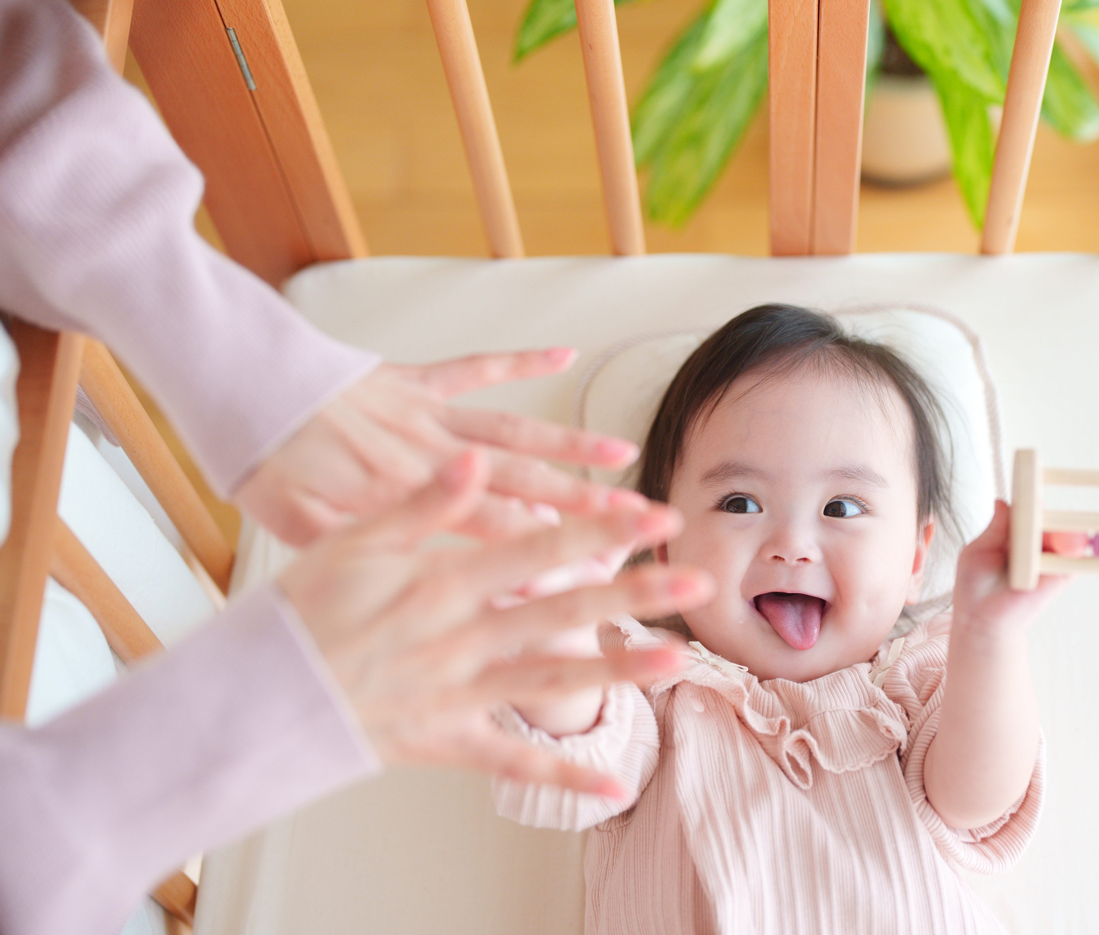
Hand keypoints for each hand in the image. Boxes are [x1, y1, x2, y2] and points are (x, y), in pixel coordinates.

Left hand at [238, 350, 643, 545]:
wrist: (239, 385)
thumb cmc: (265, 465)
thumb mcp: (298, 528)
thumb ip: (360, 551)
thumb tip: (417, 583)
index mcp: (404, 500)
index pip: (492, 534)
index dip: (545, 553)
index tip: (594, 571)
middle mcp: (430, 455)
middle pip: (520, 486)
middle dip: (584, 506)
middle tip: (637, 520)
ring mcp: (429, 413)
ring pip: (513, 431)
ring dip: (569, 444)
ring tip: (624, 455)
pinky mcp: (418, 377)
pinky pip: (477, 367)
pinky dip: (521, 359)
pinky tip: (564, 351)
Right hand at [277, 449, 713, 794]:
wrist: (253, 695)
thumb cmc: (301, 611)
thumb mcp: (350, 541)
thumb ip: (419, 504)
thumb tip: (474, 461)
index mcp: (438, 583)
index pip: (535, 547)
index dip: (598, 529)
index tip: (650, 511)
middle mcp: (458, 638)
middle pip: (560, 613)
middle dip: (634, 595)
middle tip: (698, 579)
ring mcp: (456, 695)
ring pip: (550, 683)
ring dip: (619, 673)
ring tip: (680, 660)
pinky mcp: (446, 743)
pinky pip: (510, 763)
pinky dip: (561, 777)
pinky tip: (613, 786)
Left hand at [952, 500, 1068, 634]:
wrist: (982, 620)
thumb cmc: (975, 585)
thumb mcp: (977, 551)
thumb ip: (994, 529)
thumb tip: (1002, 501)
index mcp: (1014, 530)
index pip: (1027, 506)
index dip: (1030, 495)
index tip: (1031, 482)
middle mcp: (1034, 540)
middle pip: (1048, 517)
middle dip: (1048, 511)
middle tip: (1040, 506)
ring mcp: (1050, 556)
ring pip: (1065, 534)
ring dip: (1064, 531)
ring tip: (1053, 532)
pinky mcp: (1062, 575)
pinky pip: (1075, 558)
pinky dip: (1074, 550)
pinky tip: (1071, 545)